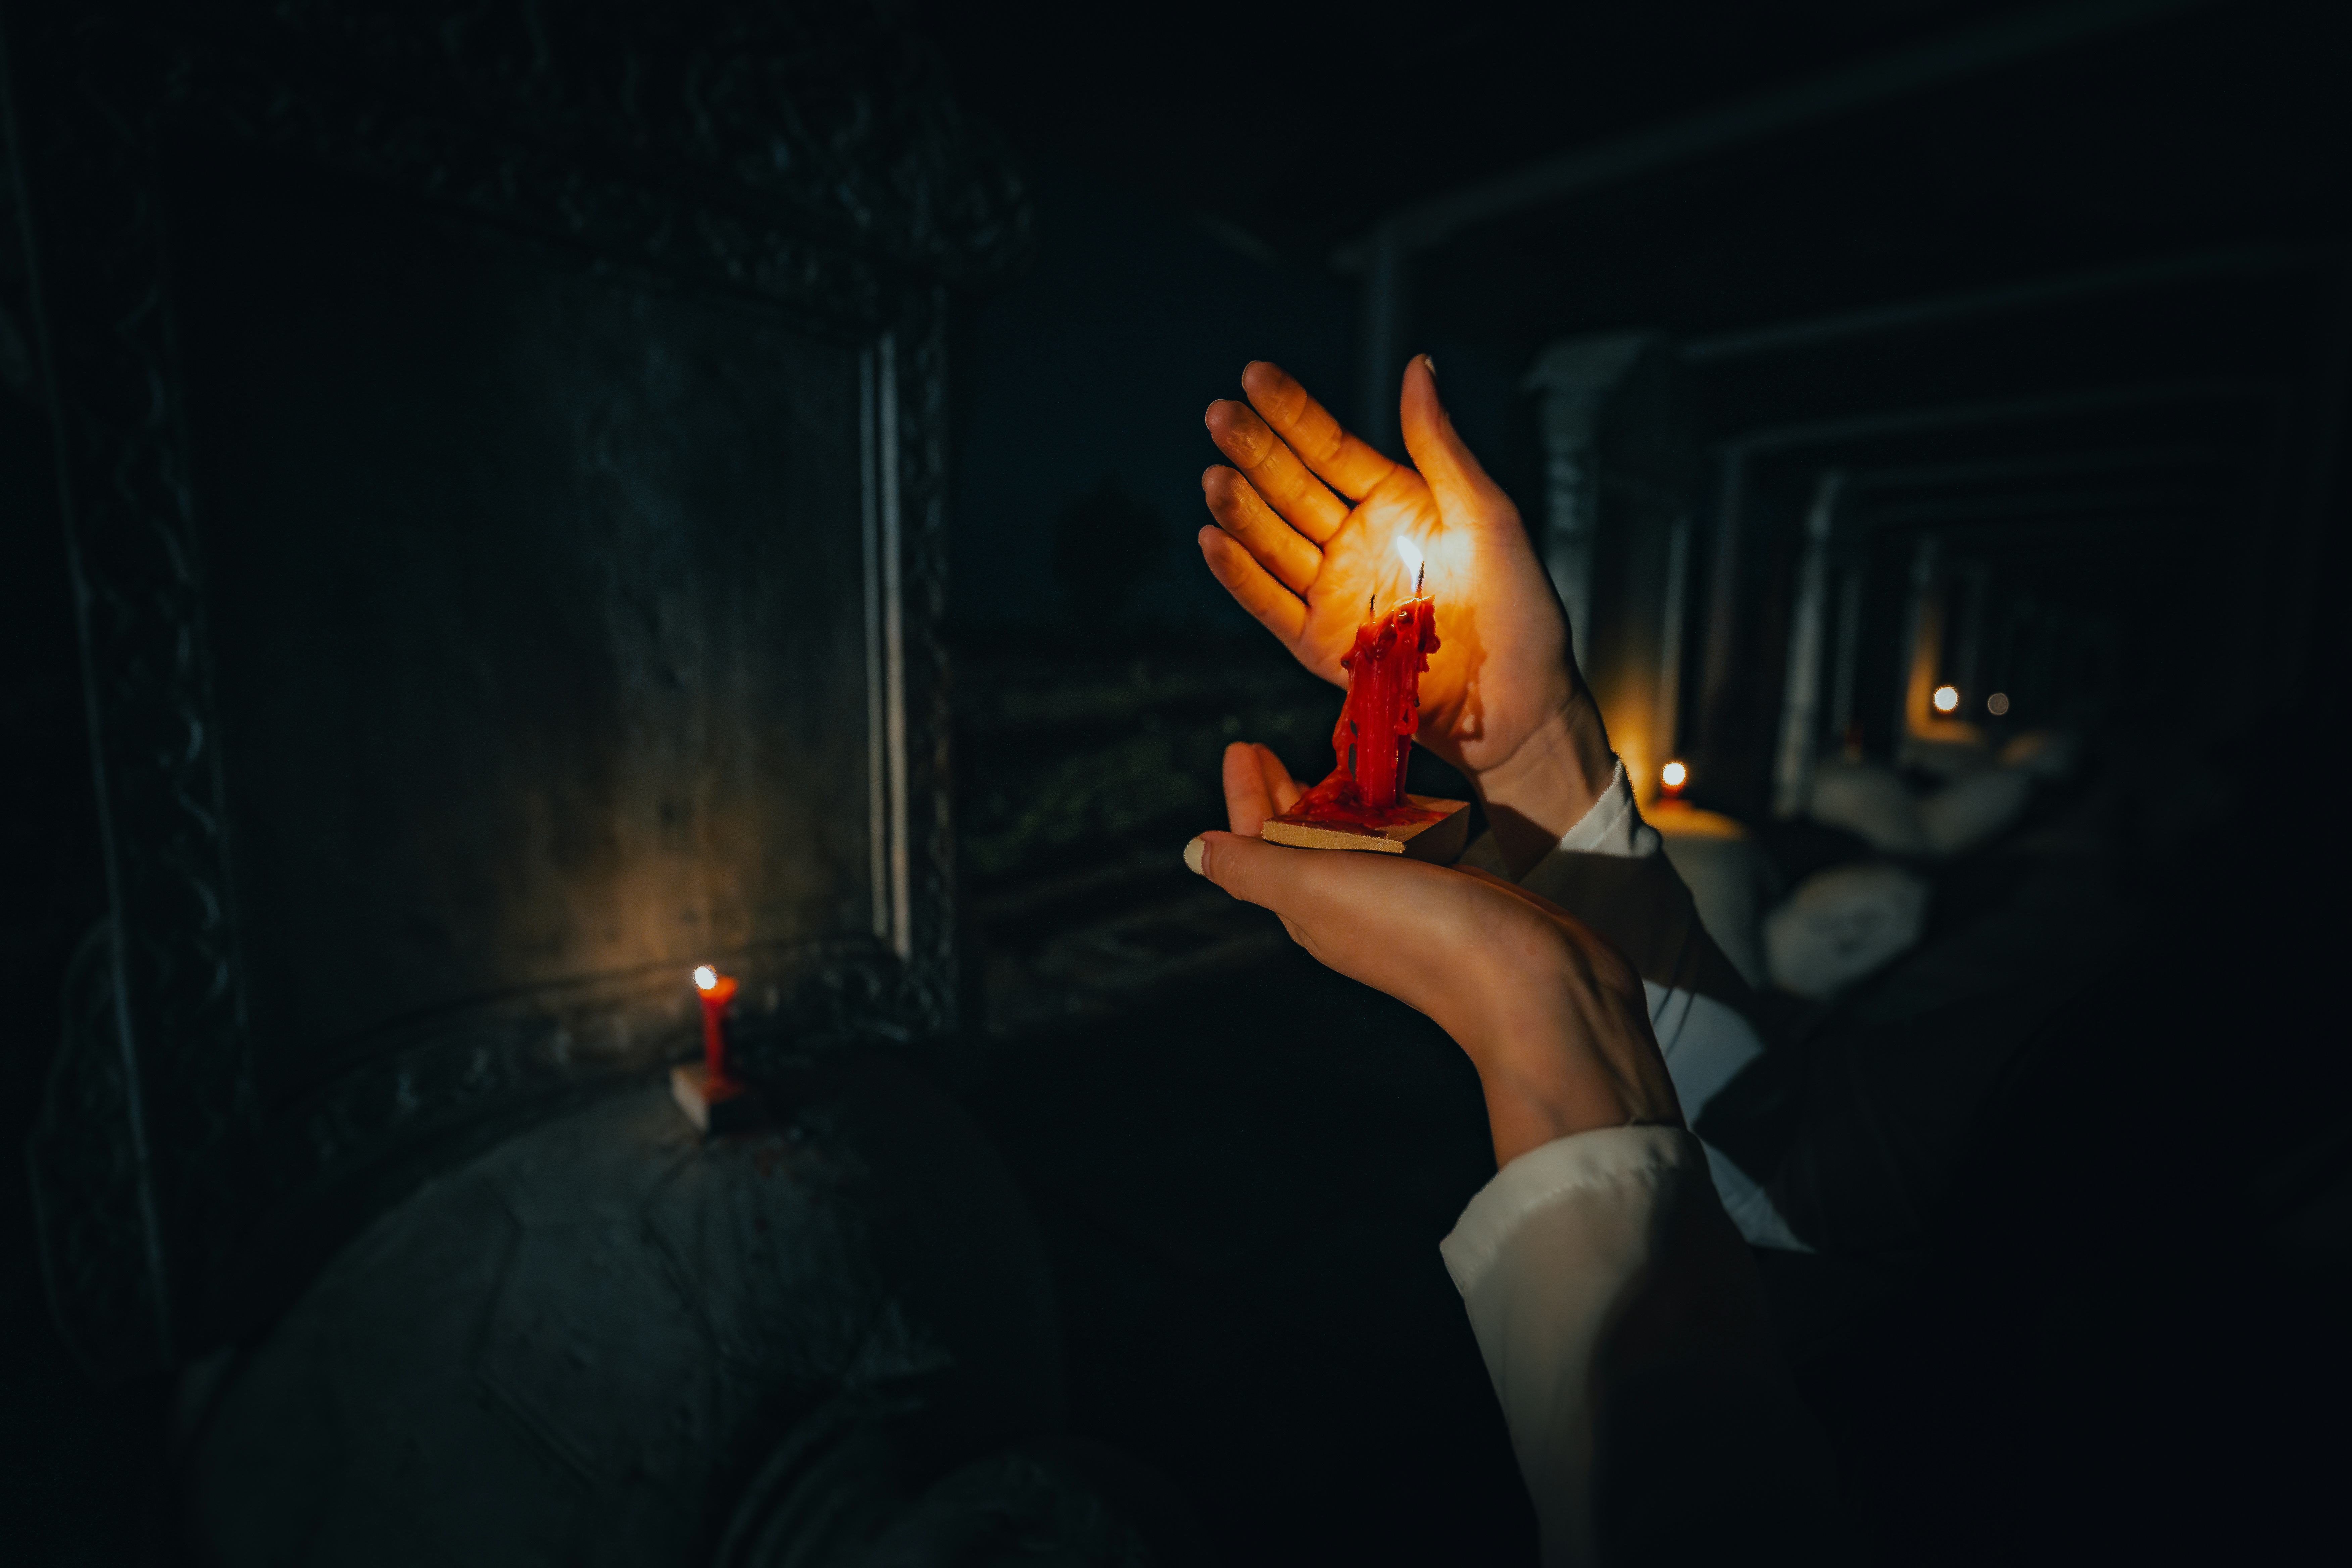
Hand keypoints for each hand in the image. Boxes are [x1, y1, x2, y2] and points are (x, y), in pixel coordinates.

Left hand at [1199, 742, 1681, 1165]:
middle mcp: (1349, 909)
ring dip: (1339, 802)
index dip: (1246, 795)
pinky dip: (1394, 815)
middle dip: (1283, 794)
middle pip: (1301, 840)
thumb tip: (1194, 853)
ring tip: (1339, 760)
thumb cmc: (1421, 931)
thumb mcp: (1318, 889)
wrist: (1533, 983)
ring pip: (1355, 842)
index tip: (1242, 744)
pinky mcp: (1452, 891)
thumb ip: (1255, 868)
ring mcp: (1403, 902)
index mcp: (1307, 909)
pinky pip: (1408, 845)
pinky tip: (1406, 796)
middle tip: (1268, 746)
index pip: (1258, 843)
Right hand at [1200, 357, 1615, 873]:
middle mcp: (1354, 542)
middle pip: (1291, 488)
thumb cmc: (1519, 611)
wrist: (1519, 707)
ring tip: (1214, 475)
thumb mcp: (1488, 516)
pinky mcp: (1316, 645)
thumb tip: (1417, 366)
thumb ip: (1440, 447)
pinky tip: (1212, 540)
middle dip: (1255, 451)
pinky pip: (1270, 604)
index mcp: (1394, 503)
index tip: (1254, 374)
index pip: (1330, 446)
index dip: (1292, 411)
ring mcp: (1331, 593)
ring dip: (1241, 509)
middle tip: (1218, 414)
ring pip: (1272, 542)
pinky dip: (1240, 575)